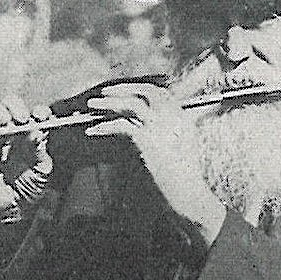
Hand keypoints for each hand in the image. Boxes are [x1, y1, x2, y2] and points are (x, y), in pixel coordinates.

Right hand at [0, 96, 56, 220]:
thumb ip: (39, 151)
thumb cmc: (28, 189)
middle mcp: (13, 129)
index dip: (39, 111)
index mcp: (33, 134)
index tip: (42, 118)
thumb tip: (36, 131)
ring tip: (3, 125)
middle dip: (16, 107)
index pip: (36, 112)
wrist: (8, 208)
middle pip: (10, 103)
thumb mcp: (40, 170)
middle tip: (20, 120)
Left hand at [83, 81, 225, 246]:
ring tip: (93, 104)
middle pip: (146, 90)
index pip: (161, 92)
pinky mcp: (148, 138)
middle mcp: (172, 117)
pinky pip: (121, 125)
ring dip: (109, 102)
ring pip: (131, 102)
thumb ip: (171, 131)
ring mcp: (160, 126)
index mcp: (182, 117)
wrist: (187, 191)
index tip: (125, 91)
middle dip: (123, 88)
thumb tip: (148, 126)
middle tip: (105, 92)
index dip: (141, 88)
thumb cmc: (184, 175)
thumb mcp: (183, 146)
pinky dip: (105, 126)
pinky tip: (94, 129)